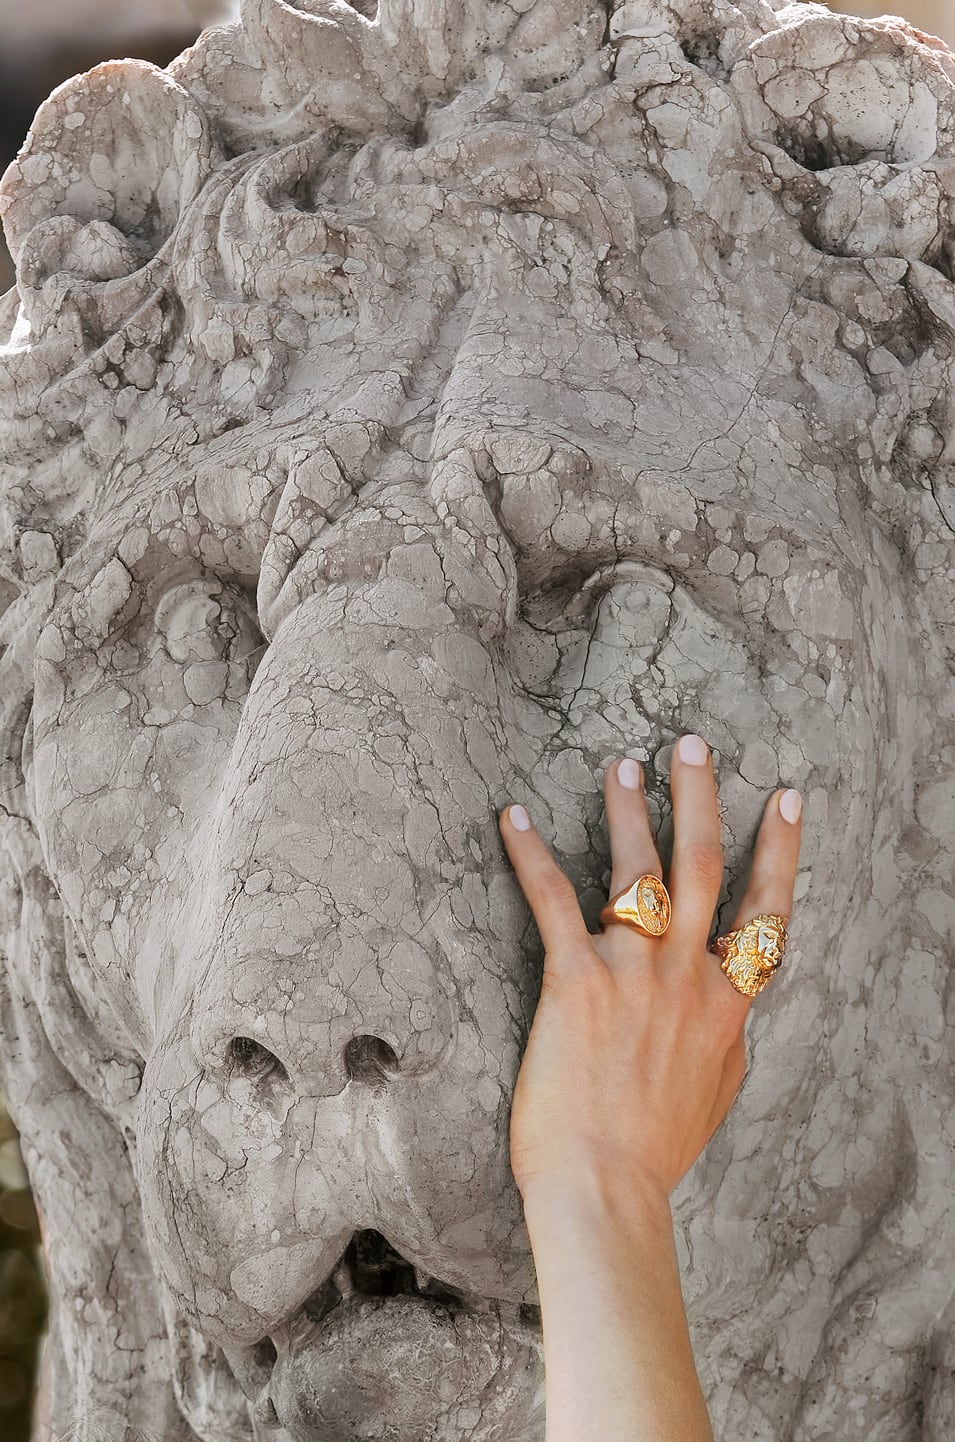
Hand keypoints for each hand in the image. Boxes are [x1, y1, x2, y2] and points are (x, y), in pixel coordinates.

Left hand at [498, 734, 801, 1205]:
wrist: (605, 1188)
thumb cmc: (654, 1150)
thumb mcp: (716, 1092)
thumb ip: (724, 1039)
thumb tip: (728, 1014)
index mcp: (726, 1004)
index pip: (765, 912)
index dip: (780, 851)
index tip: (786, 800)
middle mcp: (687, 975)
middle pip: (705, 865)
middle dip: (702, 798)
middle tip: (693, 745)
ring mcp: (634, 973)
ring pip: (640, 868)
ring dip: (630, 809)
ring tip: (623, 764)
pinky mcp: (576, 980)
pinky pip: (553, 899)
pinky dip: (530, 853)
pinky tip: (512, 816)